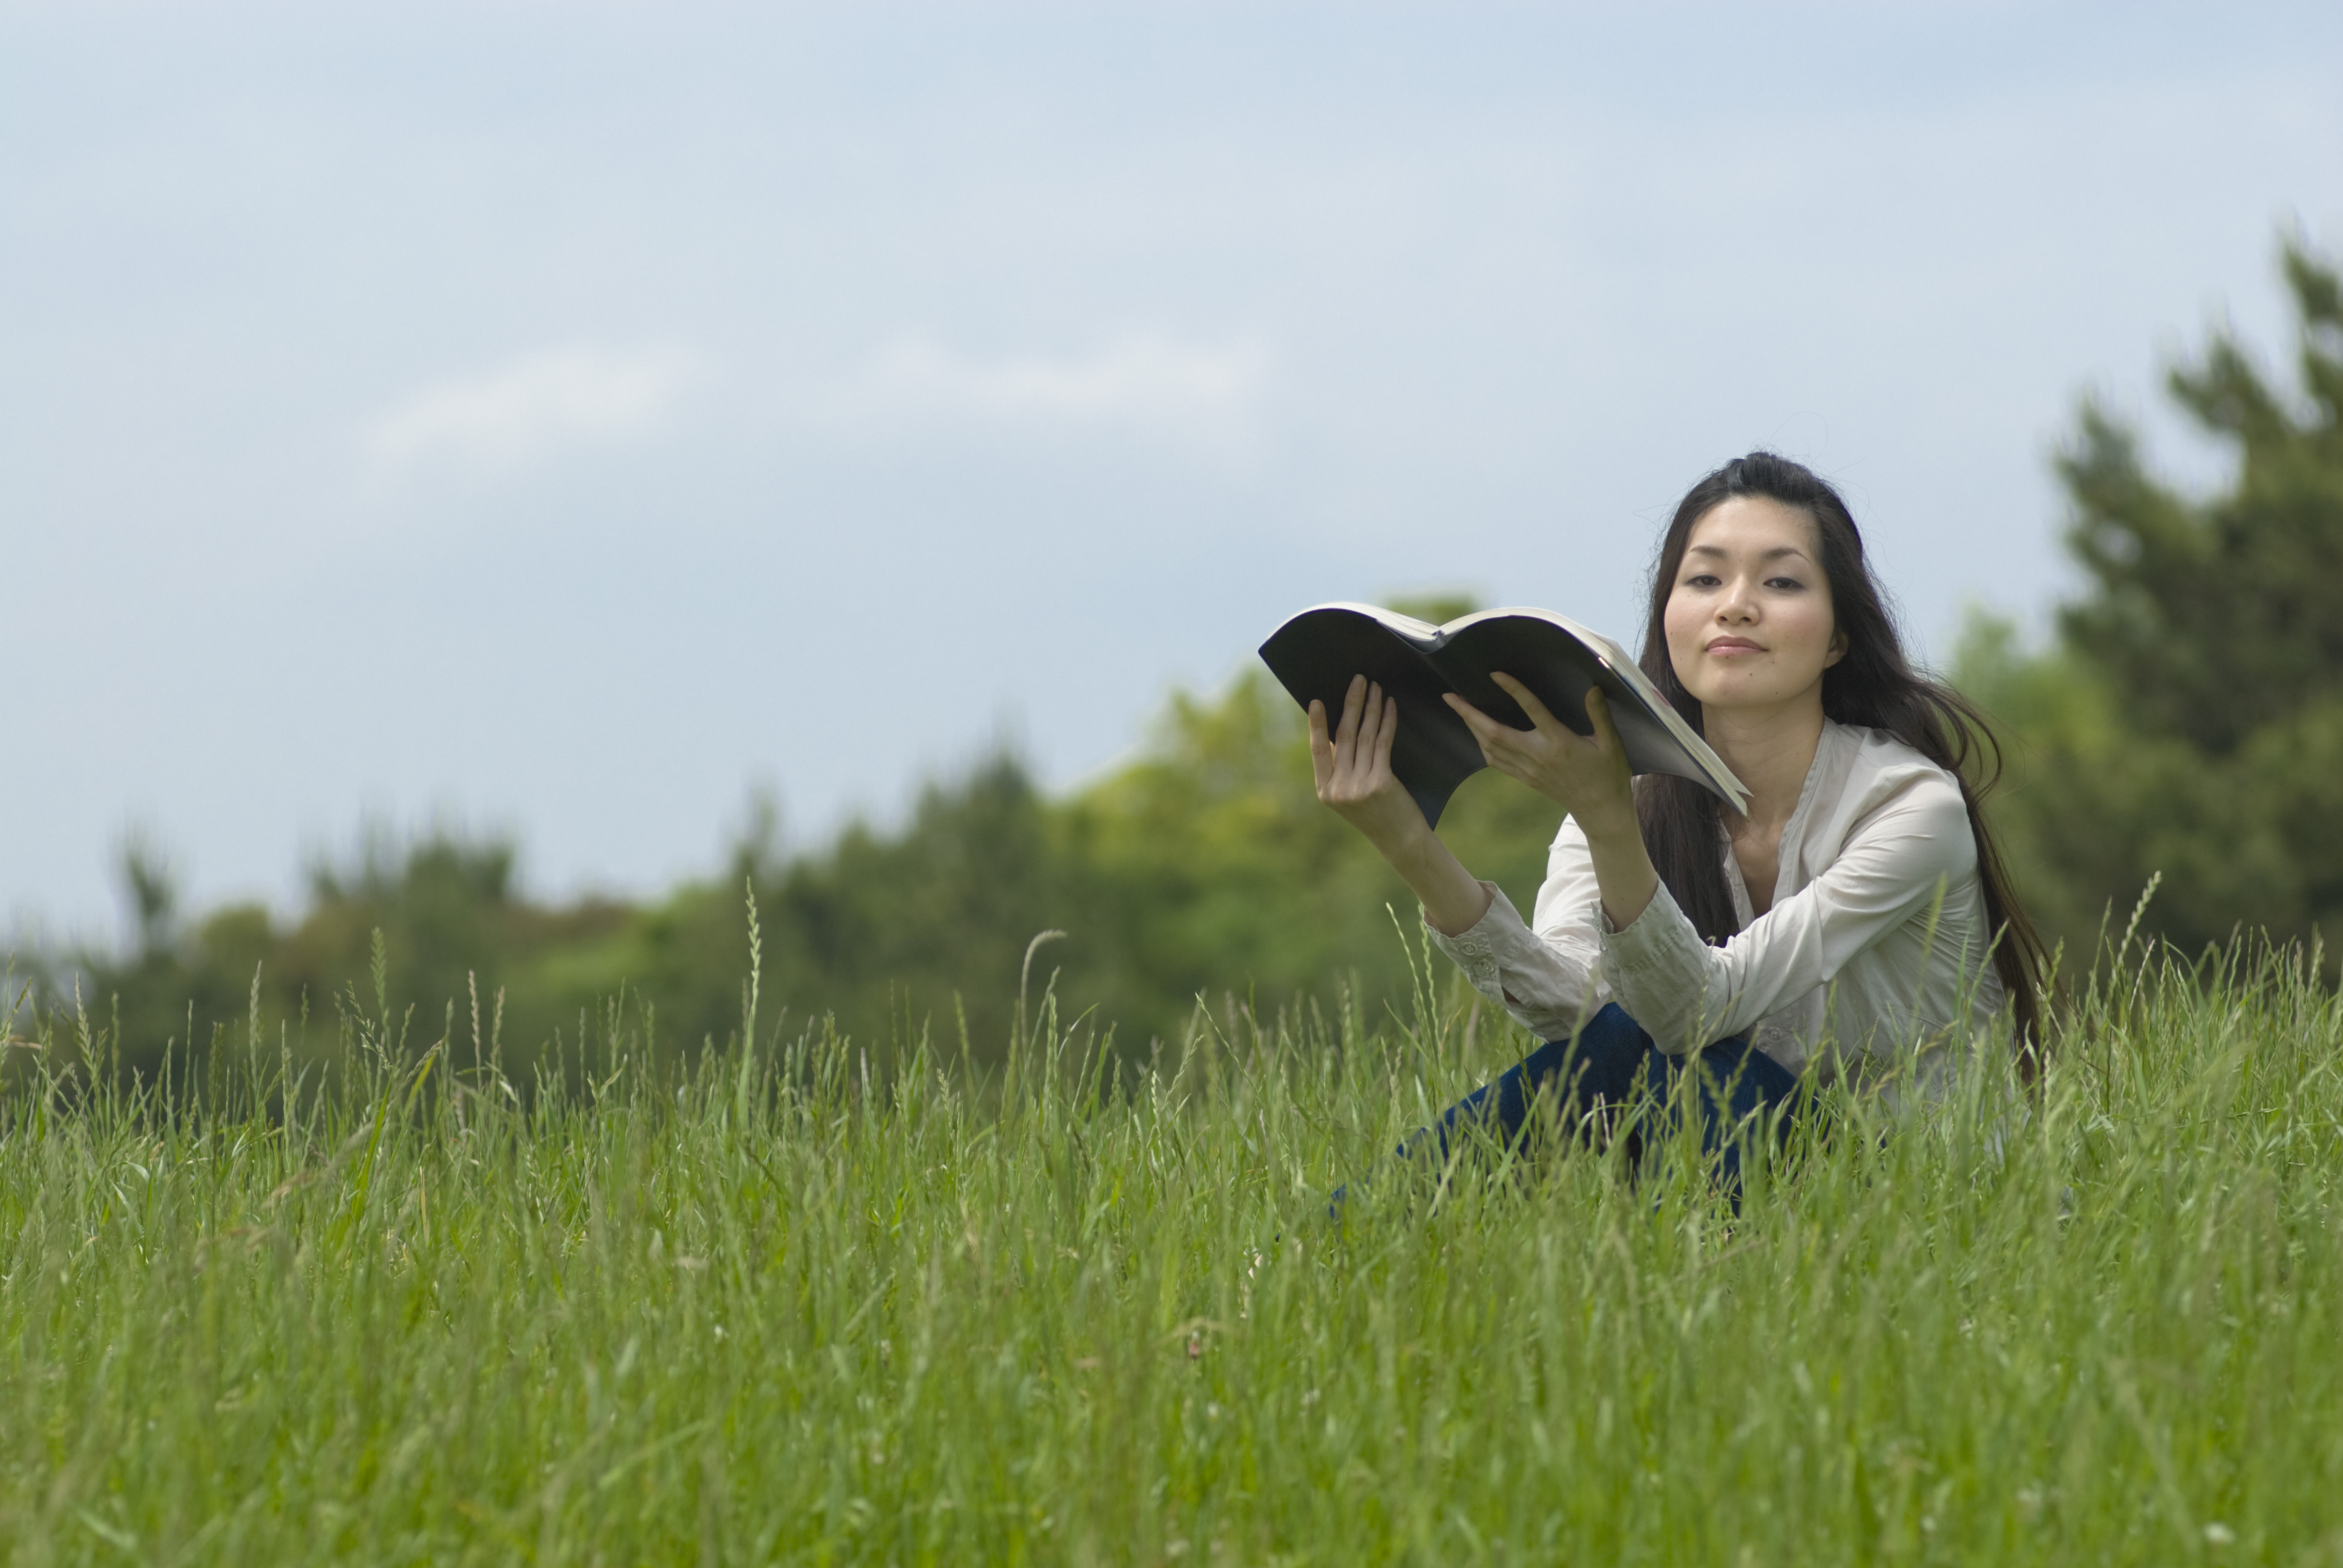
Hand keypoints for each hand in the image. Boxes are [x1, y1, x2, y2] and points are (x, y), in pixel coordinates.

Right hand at [1309, 674, 1429, 854]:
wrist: (1401, 840)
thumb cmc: (1378, 814)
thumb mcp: (1350, 796)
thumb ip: (1342, 768)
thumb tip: (1340, 729)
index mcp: (1326, 791)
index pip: (1318, 751)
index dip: (1316, 725)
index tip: (1316, 701)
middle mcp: (1338, 789)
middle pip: (1343, 736)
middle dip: (1351, 704)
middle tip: (1357, 680)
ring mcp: (1358, 786)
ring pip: (1364, 736)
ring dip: (1371, 707)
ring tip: (1375, 687)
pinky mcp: (1380, 782)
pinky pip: (1382, 744)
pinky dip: (1386, 722)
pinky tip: (1390, 706)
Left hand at [1445, 674, 1635, 829]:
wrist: (1600, 810)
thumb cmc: (1608, 773)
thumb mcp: (1610, 742)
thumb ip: (1599, 714)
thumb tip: (1593, 687)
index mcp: (1559, 742)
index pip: (1532, 710)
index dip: (1513, 690)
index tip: (1495, 674)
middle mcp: (1538, 755)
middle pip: (1495, 733)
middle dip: (1469, 714)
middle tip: (1449, 696)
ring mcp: (1529, 769)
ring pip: (1490, 748)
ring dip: (1471, 728)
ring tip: (1459, 709)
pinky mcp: (1526, 779)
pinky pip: (1496, 762)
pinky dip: (1482, 746)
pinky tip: (1476, 734)